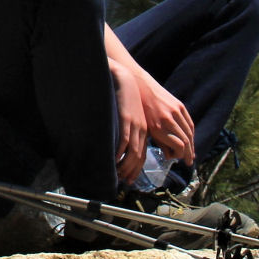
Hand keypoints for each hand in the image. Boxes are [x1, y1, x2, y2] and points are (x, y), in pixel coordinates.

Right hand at [113, 61, 148, 186]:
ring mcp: (135, 125)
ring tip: (117, 174)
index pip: (142, 154)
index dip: (136, 169)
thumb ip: (127, 128)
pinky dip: (120, 152)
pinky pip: (124, 140)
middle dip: (132, 171)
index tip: (129, 179)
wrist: (125, 78)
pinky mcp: (127, 119)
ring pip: (133, 152)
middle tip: (123, 180)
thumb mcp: (129, 114)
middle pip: (139, 157)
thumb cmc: (124, 96)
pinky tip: (114, 160)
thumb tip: (119, 143)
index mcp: (143, 129)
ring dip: (125, 165)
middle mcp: (142, 129)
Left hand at [138, 69, 196, 165]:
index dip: (180, 154)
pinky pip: (189, 123)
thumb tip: (170, 156)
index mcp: (158, 128)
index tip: (178, 159)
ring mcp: (176, 112)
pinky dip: (191, 133)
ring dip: (192, 145)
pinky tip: (190, 140)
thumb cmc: (140, 112)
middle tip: (189, 162)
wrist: (141, 86)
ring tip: (191, 154)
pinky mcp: (180, 105)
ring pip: (190, 133)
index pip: (179, 146)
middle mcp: (169, 120)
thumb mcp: (146, 130)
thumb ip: (159, 143)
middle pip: (186, 141)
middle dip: (188, 153)